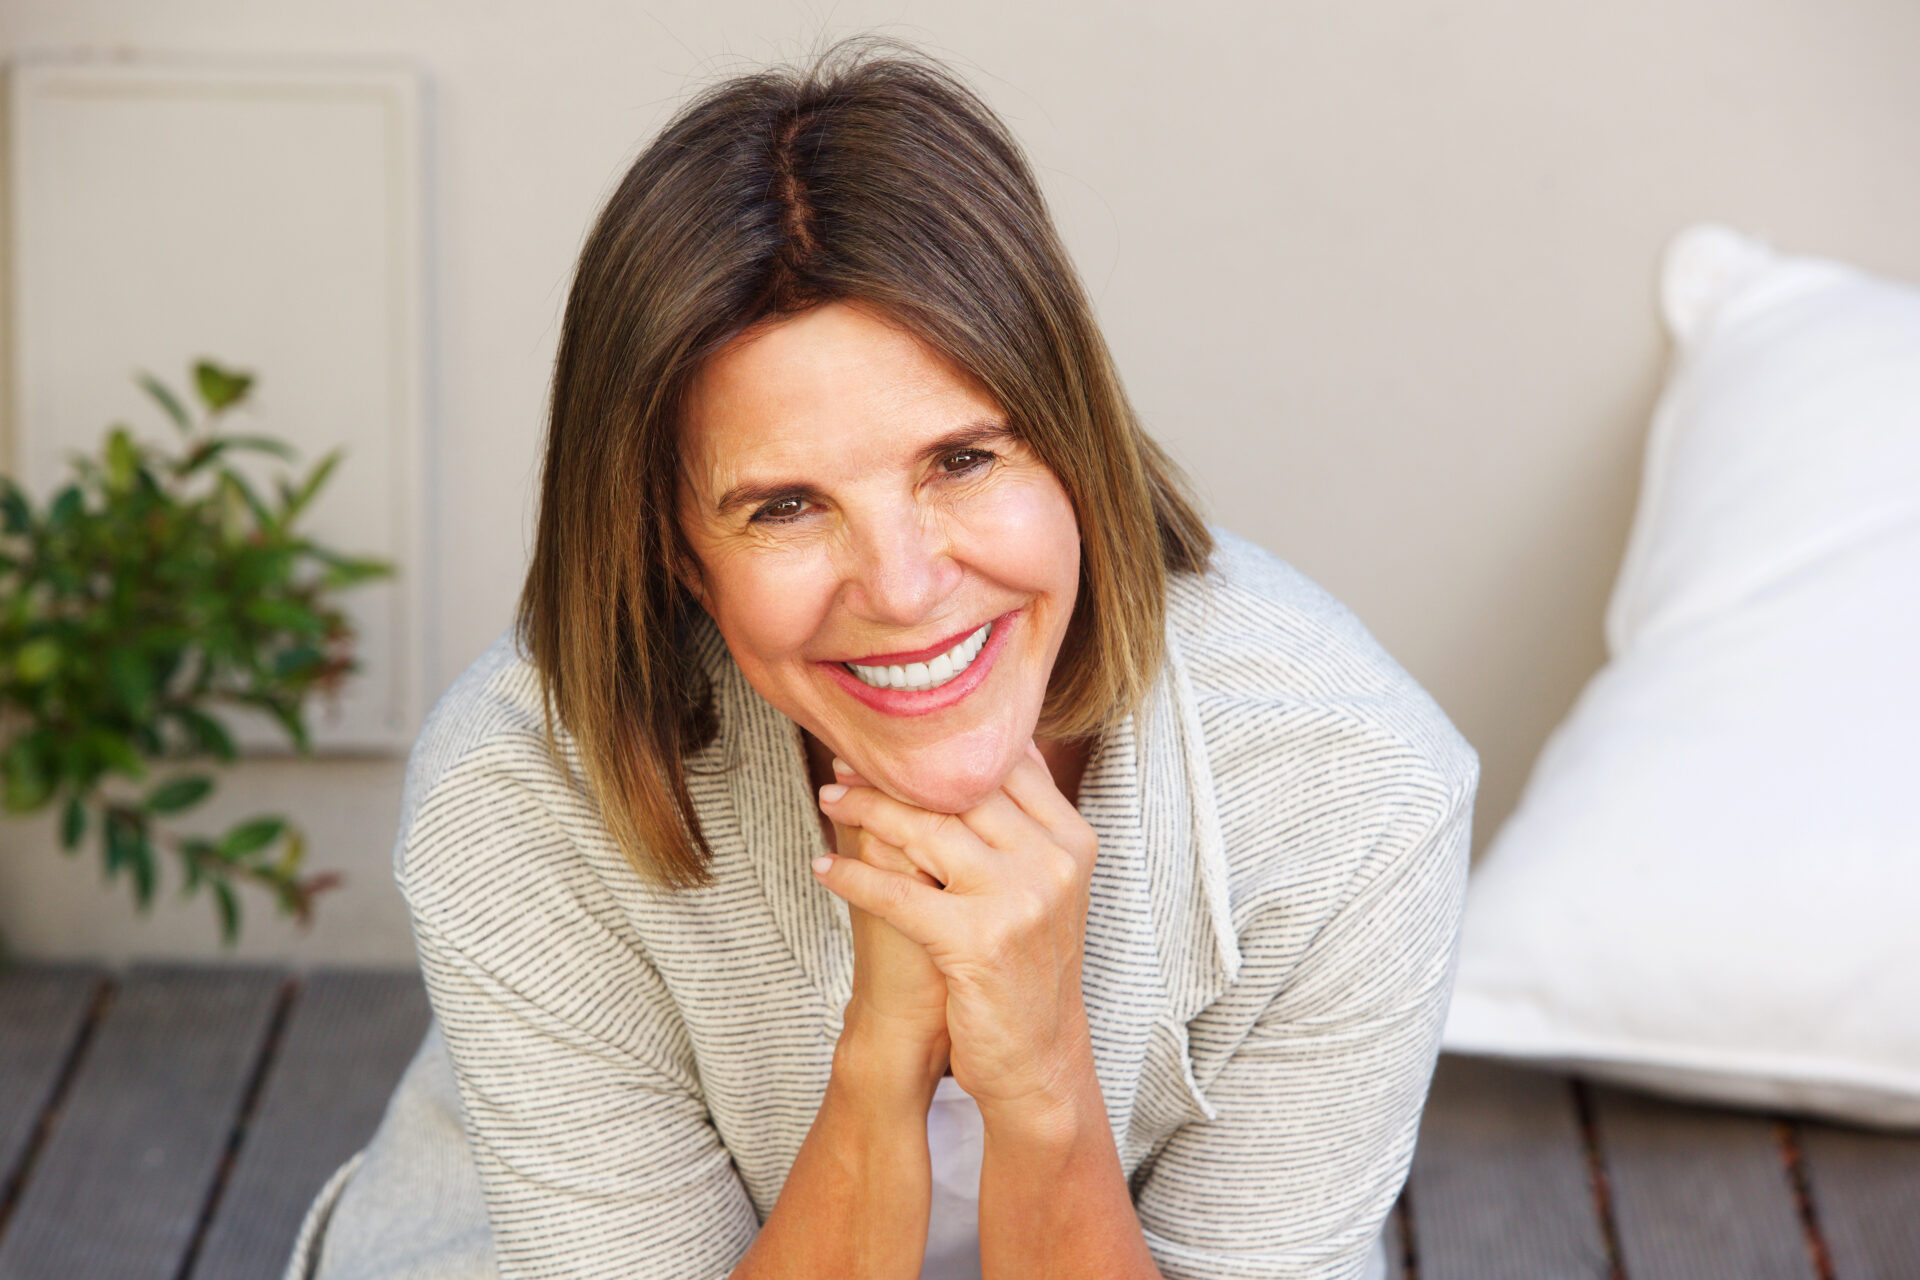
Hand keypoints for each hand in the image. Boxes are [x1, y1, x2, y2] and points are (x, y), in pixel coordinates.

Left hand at [812, 742, 1098, 1118]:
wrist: (1038, 1059)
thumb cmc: (1025, 963)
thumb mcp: (1045, 884)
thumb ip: (1021, 819)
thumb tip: (992, 746)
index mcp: (1073, 839)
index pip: (1003, 767)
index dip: (941, 749)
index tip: (891, 740)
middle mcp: (1053, 862)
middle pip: (960, 791)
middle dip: (894, 773)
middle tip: (846, 761)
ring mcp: (1019, 899)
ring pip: (925, 831)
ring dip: (865, 812)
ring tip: (829, 800)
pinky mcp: (977, 940)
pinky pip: (897, 893)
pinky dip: (851, 878)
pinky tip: (823, 868)